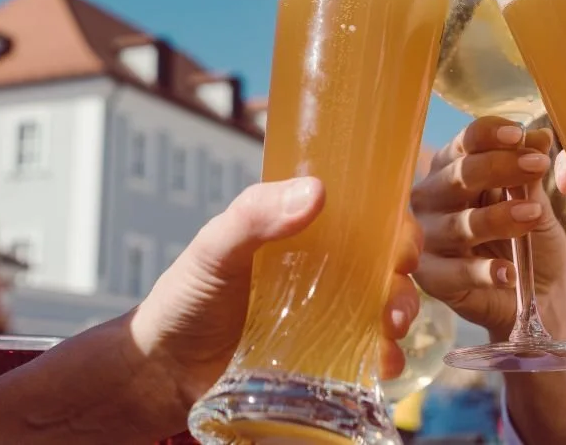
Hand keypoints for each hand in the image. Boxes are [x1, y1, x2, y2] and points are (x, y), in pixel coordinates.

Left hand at [130, 177, 421, 412]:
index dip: (393, 224)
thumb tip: (316, 192)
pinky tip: (381, 364)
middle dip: (403, 279)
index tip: (401, 244)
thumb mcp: (215, 248)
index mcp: (301, 233)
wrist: (162, 373)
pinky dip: (385, 357)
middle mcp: (322, 271)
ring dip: (400, 316)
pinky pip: (368, 354)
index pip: (362, 215)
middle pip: (383, 264)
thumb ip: (255, 216)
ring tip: (389, 333)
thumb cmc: (185, 300)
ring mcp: (326, 316)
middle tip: (396, 300)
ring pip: (383, 307)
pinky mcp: (325, 359)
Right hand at [411, 116, 565, 338]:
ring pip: (459, 224)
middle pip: (458, 176)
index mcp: (455, 170)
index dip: (489, 135)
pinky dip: (483, 272)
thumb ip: (531, 175)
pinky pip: (455, 273)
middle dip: (499, 167)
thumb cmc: (531, 242)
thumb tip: (540, 136)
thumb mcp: (537, 203)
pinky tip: (509, 272)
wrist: (539, 297)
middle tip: (537, 166)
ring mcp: (429, 238)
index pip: (465, 144)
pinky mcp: (433, 278)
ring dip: (497, 218)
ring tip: (532, 214)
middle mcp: (433, 198)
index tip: (519, 135)